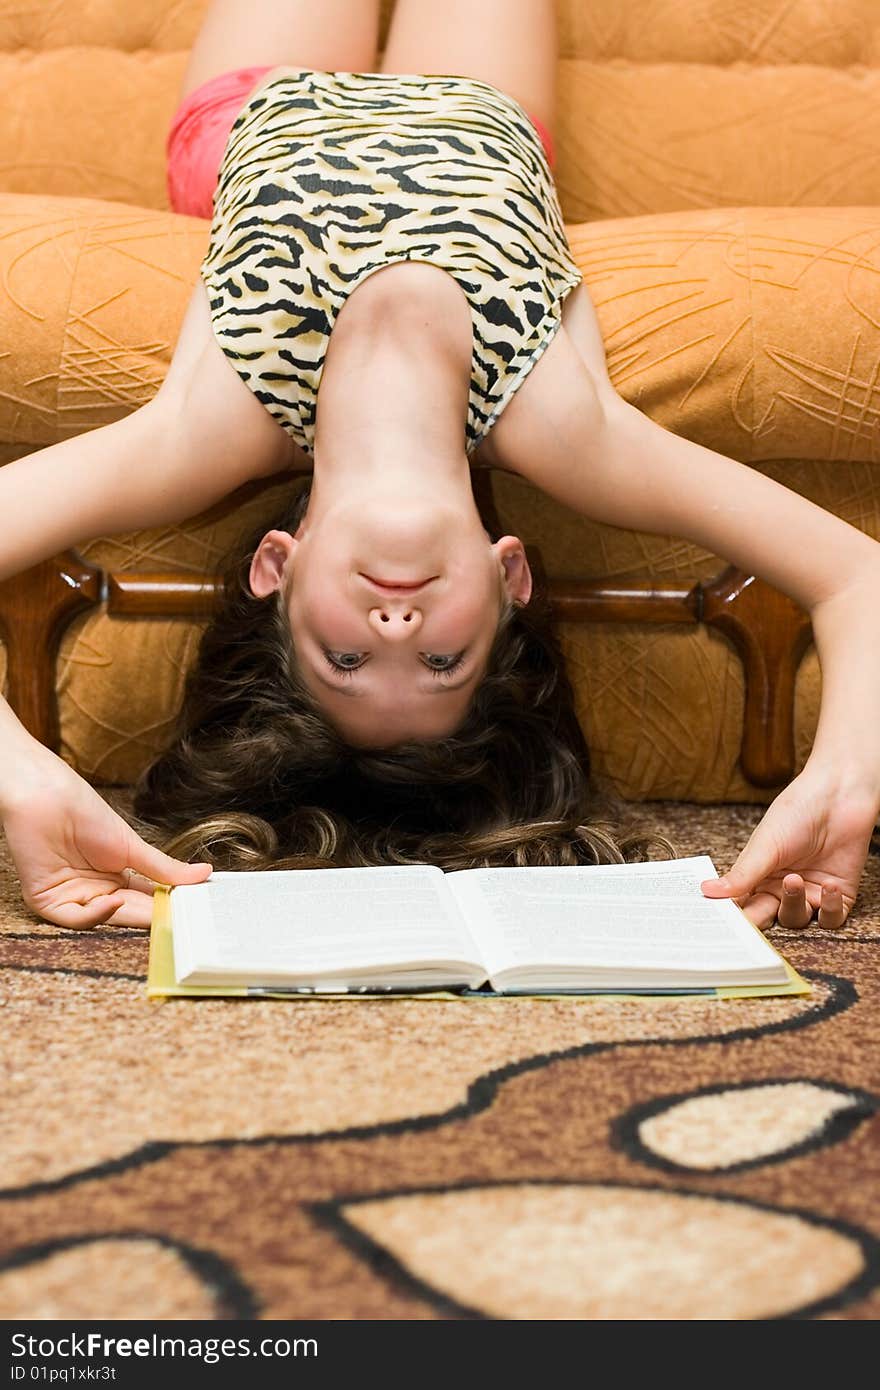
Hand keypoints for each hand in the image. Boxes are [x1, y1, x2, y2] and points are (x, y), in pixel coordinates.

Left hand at [2, 749, 211, 927]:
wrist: (47, 797)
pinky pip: (75, 919)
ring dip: (126, 917)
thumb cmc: (84, 812)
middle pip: (128, 913)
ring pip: (104, 921)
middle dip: (151, 916)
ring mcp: (72, 897)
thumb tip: (203, 874)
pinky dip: (95, 916)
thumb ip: (165, 868)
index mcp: (116, 877)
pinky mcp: (47, 901)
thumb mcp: (132, 846)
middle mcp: (96, 890)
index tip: (189, 910)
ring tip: (151, 910)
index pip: (145, 900)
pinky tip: (112, 902)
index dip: (165, 906)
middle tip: (177, 919)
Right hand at [699, 766, 877, 929]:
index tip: (724, 924)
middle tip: (753, 920)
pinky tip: (827, 886)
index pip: (742, 905)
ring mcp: (811, 892)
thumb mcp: (765, 845)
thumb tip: (708, 891)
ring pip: (796, 919)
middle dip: (760, 920)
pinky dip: (829, 907)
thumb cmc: (797, 812)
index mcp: (760, 876)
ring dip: (794, 904)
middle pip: (767, 918)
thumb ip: (742, 875)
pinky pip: (831, 918)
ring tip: (794, 879)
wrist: (838, 796)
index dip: (734, 916)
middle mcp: (783, 888)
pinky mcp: (838, 895)